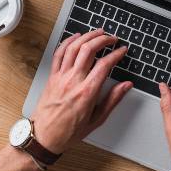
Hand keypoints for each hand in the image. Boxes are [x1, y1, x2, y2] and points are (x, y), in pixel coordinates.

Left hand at [32, 29, 131, 153]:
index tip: (122, 51)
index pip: (104, 65)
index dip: (116, 54)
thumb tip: (126, 86)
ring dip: (87, 36)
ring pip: (73, 48)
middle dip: (103, 40)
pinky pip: (59, 54)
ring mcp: (61, 77)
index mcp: (87, 92)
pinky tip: (76, 37)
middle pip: (88, 50)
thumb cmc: (69, 132)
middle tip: (112, 38)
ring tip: (98, 32)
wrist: (43, 138)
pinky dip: (68, 42)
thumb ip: (113, 99)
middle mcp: (73, 81)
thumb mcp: (97, 119)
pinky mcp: (52, 77)